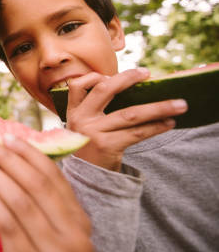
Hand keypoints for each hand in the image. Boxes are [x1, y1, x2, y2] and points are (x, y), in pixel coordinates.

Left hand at [0, 135, 92, 251]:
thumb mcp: (57, 232)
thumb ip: (45, 205)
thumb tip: (16, 160)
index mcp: (80, 223)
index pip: (55, 179)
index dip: (30, 154)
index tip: (9, 136)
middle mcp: (72, 236)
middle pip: (37, 186)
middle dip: (10, 159)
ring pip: (20, 201)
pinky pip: (6, 223)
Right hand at [65, 68, 187, 170]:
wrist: (86, 179)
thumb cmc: (90, 147)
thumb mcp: (83, 126)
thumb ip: (94, 108)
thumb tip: (128, 86)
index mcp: (73, 112)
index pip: (77, 85)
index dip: (94, 76)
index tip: (112, 74)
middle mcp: (81, 119)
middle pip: (104, 90)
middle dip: (127, 78)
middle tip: (147, 73)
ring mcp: (93, 132)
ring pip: (129, 114)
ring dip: (158, 107)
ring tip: (178, 104)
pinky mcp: (107, 146)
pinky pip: (137, 133)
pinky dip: (156, 127)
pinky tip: (168, 123)